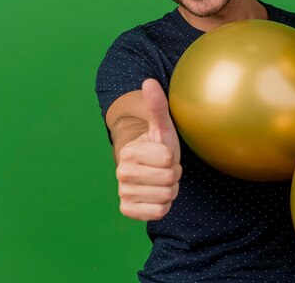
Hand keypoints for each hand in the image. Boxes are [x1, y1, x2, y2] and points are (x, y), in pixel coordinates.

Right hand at [116, 79, 181, 220]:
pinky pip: (158, 213)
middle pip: (169, 180)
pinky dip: (163, 206)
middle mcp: (122, 173)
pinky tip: (155, 195)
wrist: (145, 167)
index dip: (173, 157)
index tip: (164, 154)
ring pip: (166, 197)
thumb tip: (149, 82)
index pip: (168, 158)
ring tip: (160, 179)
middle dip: (173, 174)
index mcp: (129, 152)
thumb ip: (157, 105)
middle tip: (164, 167)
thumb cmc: (157, 143)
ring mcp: (123, 192)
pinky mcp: (127, 210)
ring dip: (169, 189)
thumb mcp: (162, 125)